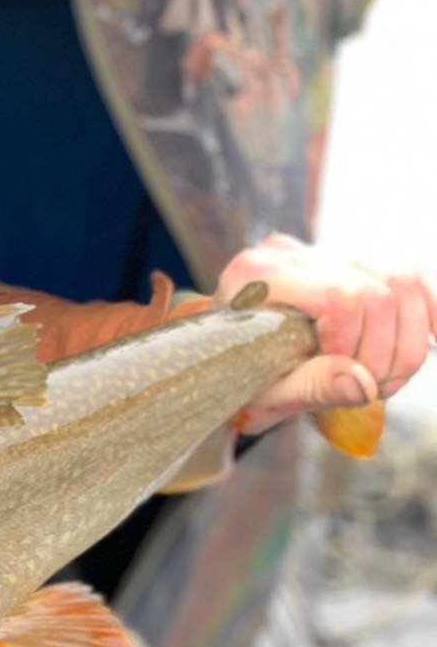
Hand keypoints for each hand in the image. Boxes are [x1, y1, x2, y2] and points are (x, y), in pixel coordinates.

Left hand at [215, 233, 436, 432]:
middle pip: (378, 290)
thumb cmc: (242, 382)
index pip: (339, 296)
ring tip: (383, 380)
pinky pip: (409, 277)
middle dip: (385, 353)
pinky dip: (429, 312)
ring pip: (402, 279)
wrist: (230, 366)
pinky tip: (431, 340)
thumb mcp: (267, 393)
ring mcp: (325, 252)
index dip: (354, 346)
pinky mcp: (352, 263)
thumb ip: (312, 385)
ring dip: (410, 340)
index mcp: (257, 275)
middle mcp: (290, 253)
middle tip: (371, 392)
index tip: (341, 380)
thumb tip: (364, 384)